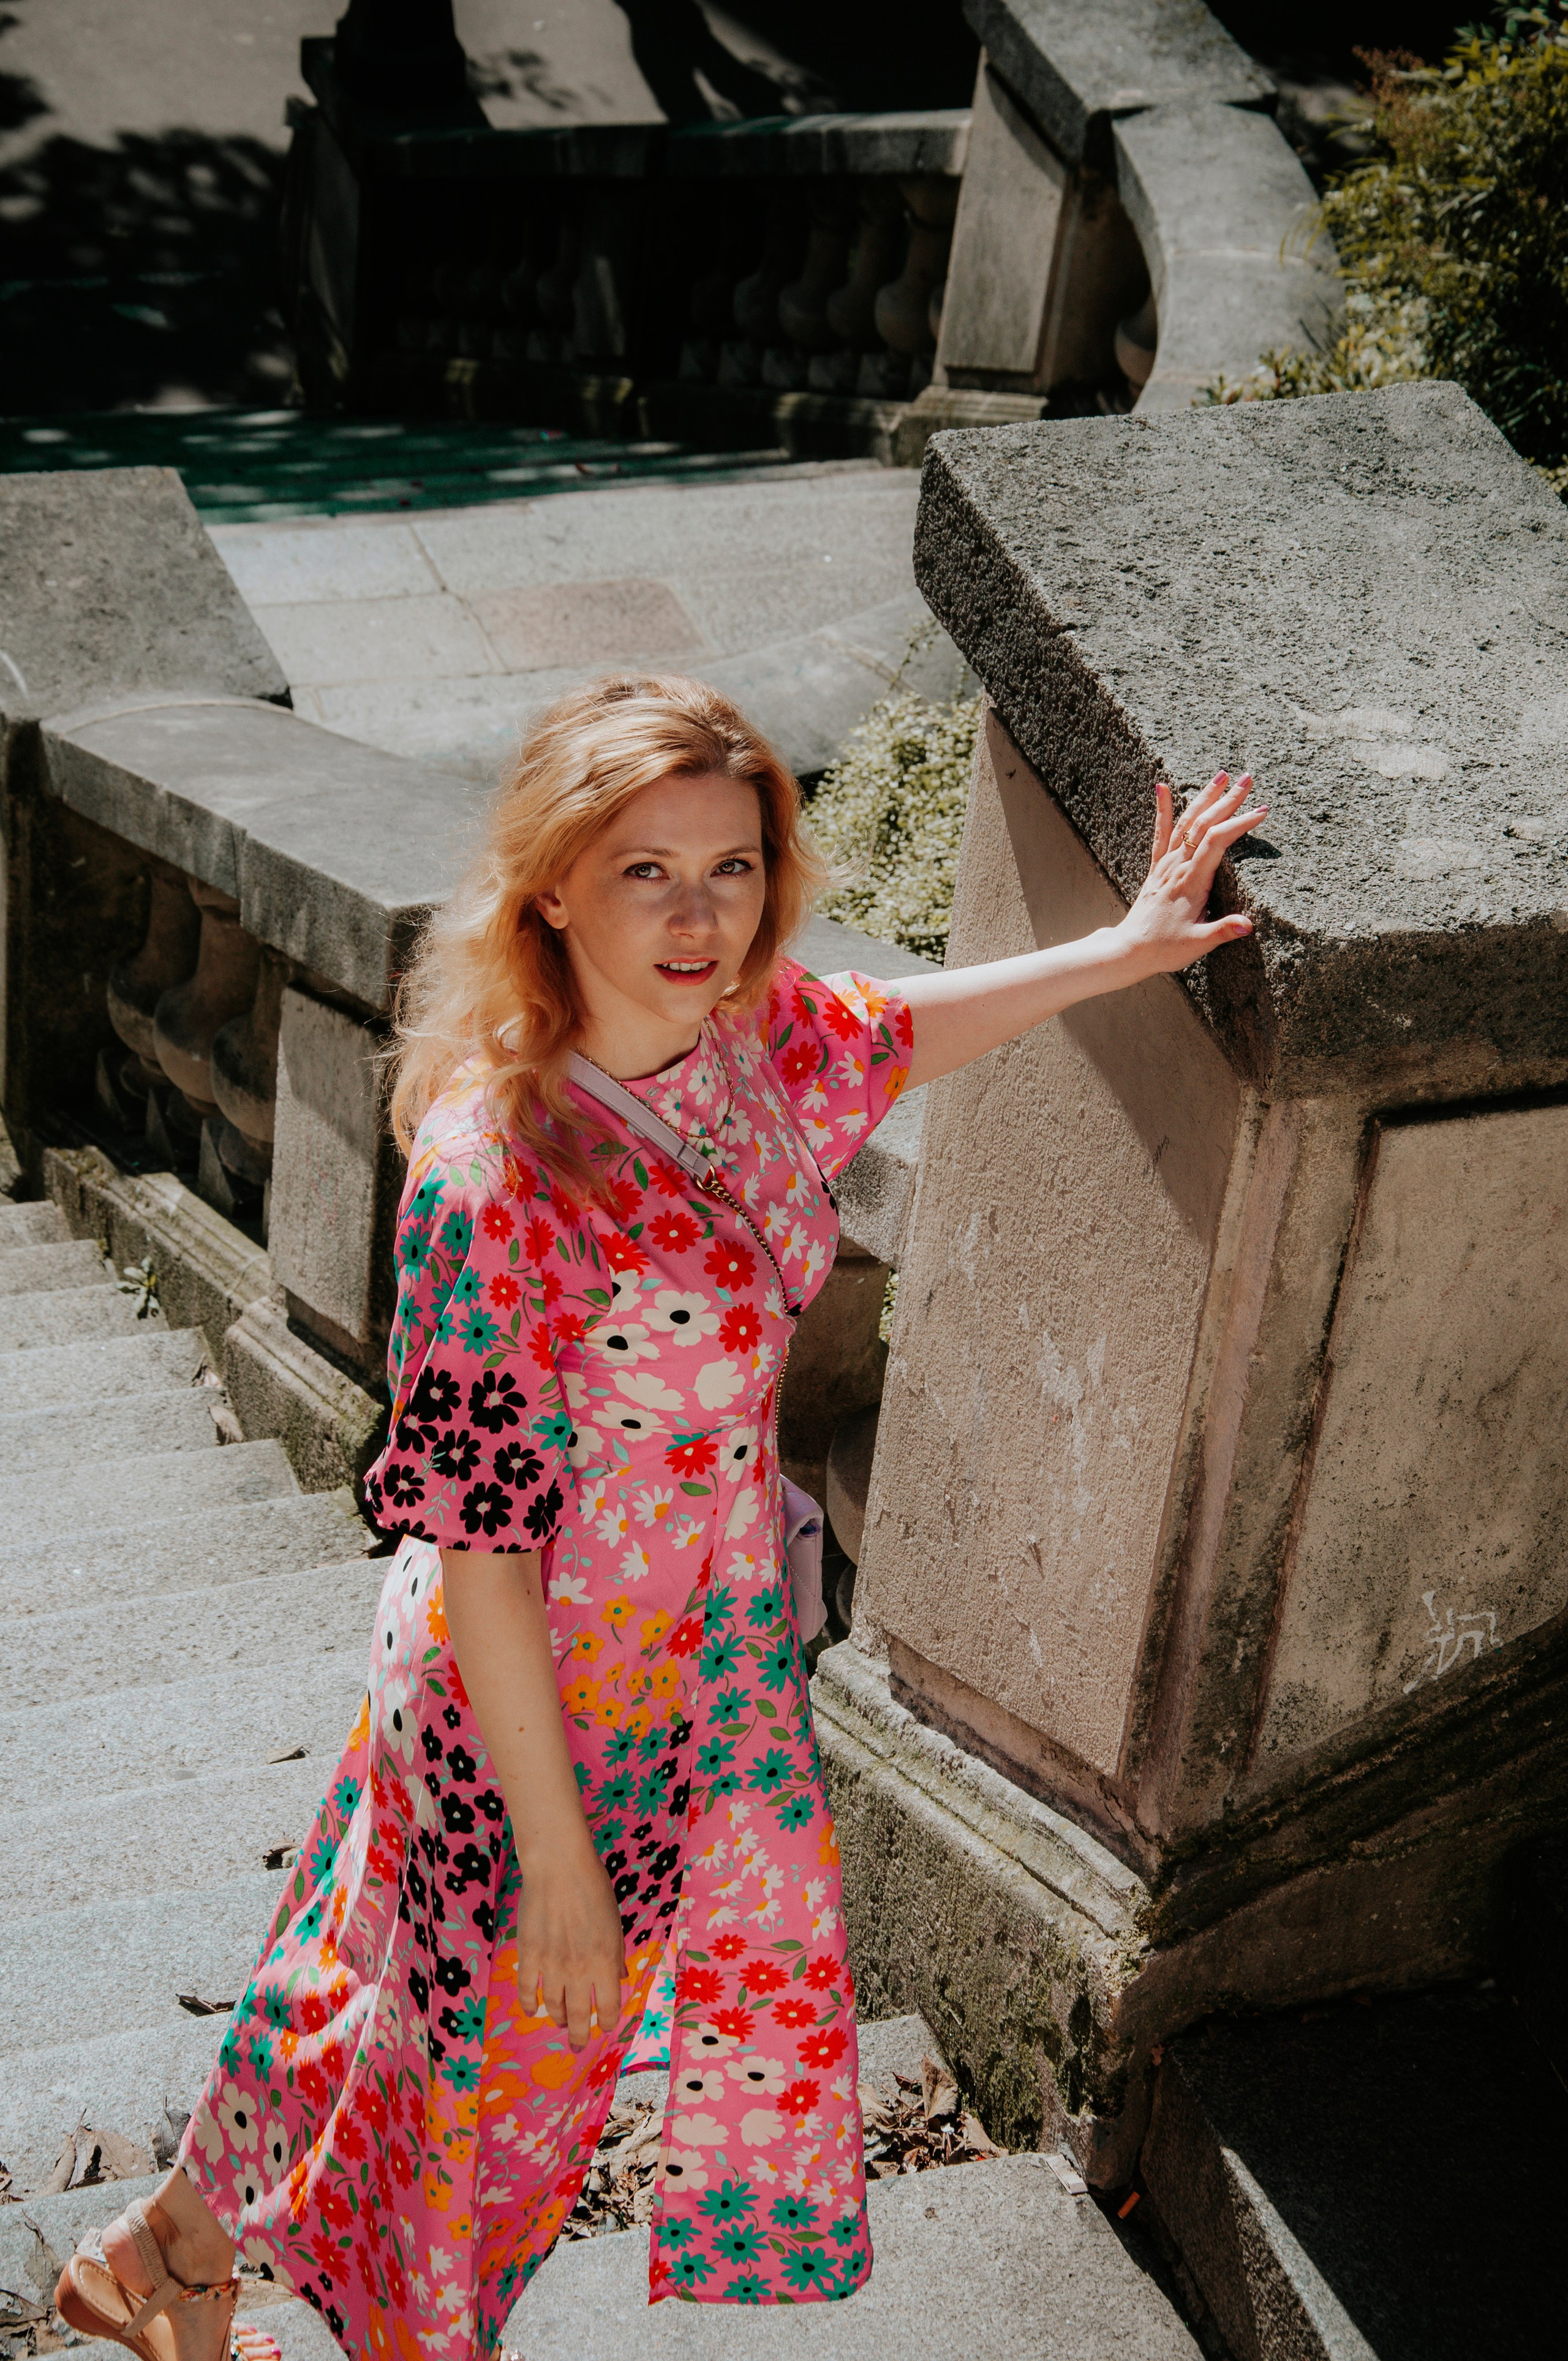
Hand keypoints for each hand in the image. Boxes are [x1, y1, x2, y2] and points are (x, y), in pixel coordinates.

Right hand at [516, 1836, 627, 2052]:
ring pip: (553, 2005)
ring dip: (558, 2018)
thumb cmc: (593, 1888)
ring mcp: (550, 1964)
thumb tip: (619, 1979)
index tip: (606, 2027)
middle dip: (580, 2035)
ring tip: (561, 2023)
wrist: (559, 1867)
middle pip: (579, 2015)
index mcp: (604, 1961)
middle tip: (579, 2046)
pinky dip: (529, 2004)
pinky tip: (532, 2011)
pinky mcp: (528, 1954)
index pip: (609, 2006)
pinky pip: (527, 1988)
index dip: (608, 2021)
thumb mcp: (614, 1922)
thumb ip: (616, 1953)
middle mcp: (578, 1969)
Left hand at [1118, 770, 1265, 976]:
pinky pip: (1161, 833)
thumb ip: (1222, 932)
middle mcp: (1178, 867)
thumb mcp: (1197, 944)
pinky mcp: (1158, 868)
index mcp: (1192, 881)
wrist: (1130, 949)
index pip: (1218, 842)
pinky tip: (1162, 787)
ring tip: (1221, 775)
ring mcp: (1166, 865)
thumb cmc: (1165, 949)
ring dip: (1204, 797)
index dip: (1240, 823)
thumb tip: (1248, 925)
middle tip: (1248, 778)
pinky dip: (1162, 809)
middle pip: (1204, 824)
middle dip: (1227, 800)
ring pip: (1186, 823)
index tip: (1262, 810)